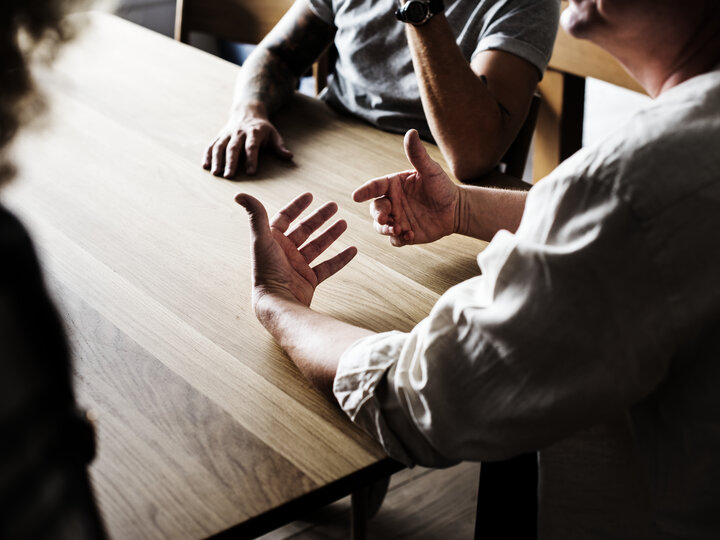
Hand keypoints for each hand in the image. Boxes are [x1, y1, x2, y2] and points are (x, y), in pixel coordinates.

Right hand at [204, 105, 292, 177]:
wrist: (247, 112)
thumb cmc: (263, 129)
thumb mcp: (274, 134)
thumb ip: (279, 146)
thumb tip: (289, 157)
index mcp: (254, 132)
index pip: (252, 146)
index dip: (252, 159)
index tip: (251, 173)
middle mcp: (239, 133)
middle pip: (233, 148)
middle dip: (231, 162)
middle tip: (229, 176)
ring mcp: (227, 134)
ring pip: (220, 146)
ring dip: (217, 160)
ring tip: (216, 174)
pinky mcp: (219, 136)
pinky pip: (211, 145)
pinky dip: (207, 155)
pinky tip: (205, 166)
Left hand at [235, 192, 356, 308]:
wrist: (277, 302)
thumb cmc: (267, 271)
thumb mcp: (261, 239)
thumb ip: (255, 215)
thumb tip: (239, 194)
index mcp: (272, 241)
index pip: (285, 218)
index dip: (296, 206)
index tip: (310, 196)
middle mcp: (285, 253)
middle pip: (304, 230)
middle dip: (319, 217)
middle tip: (334, 205)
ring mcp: (298, 267)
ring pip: (317, 246)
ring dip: (331, 234)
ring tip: (344, 223)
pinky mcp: (309, 280)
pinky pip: (328, 267)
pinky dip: (340, 259)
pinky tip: (353, 250)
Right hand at [352, 129, 459, 245]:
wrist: (456, 209)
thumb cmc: (442, 186)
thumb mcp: (430, 170)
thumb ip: (418, 155)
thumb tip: (411, 132)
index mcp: (393, 185)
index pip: (374, 187)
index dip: (364, 191)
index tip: (356, 196)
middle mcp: (392, 202)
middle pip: (375, 209)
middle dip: (377, 214)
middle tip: (385, 219)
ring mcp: (397, 219)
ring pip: (380, 226)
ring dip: (385, 229)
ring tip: (398, 229)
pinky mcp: (404, 234)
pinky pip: (395, 240)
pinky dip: (398, 239)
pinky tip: (410, 235)